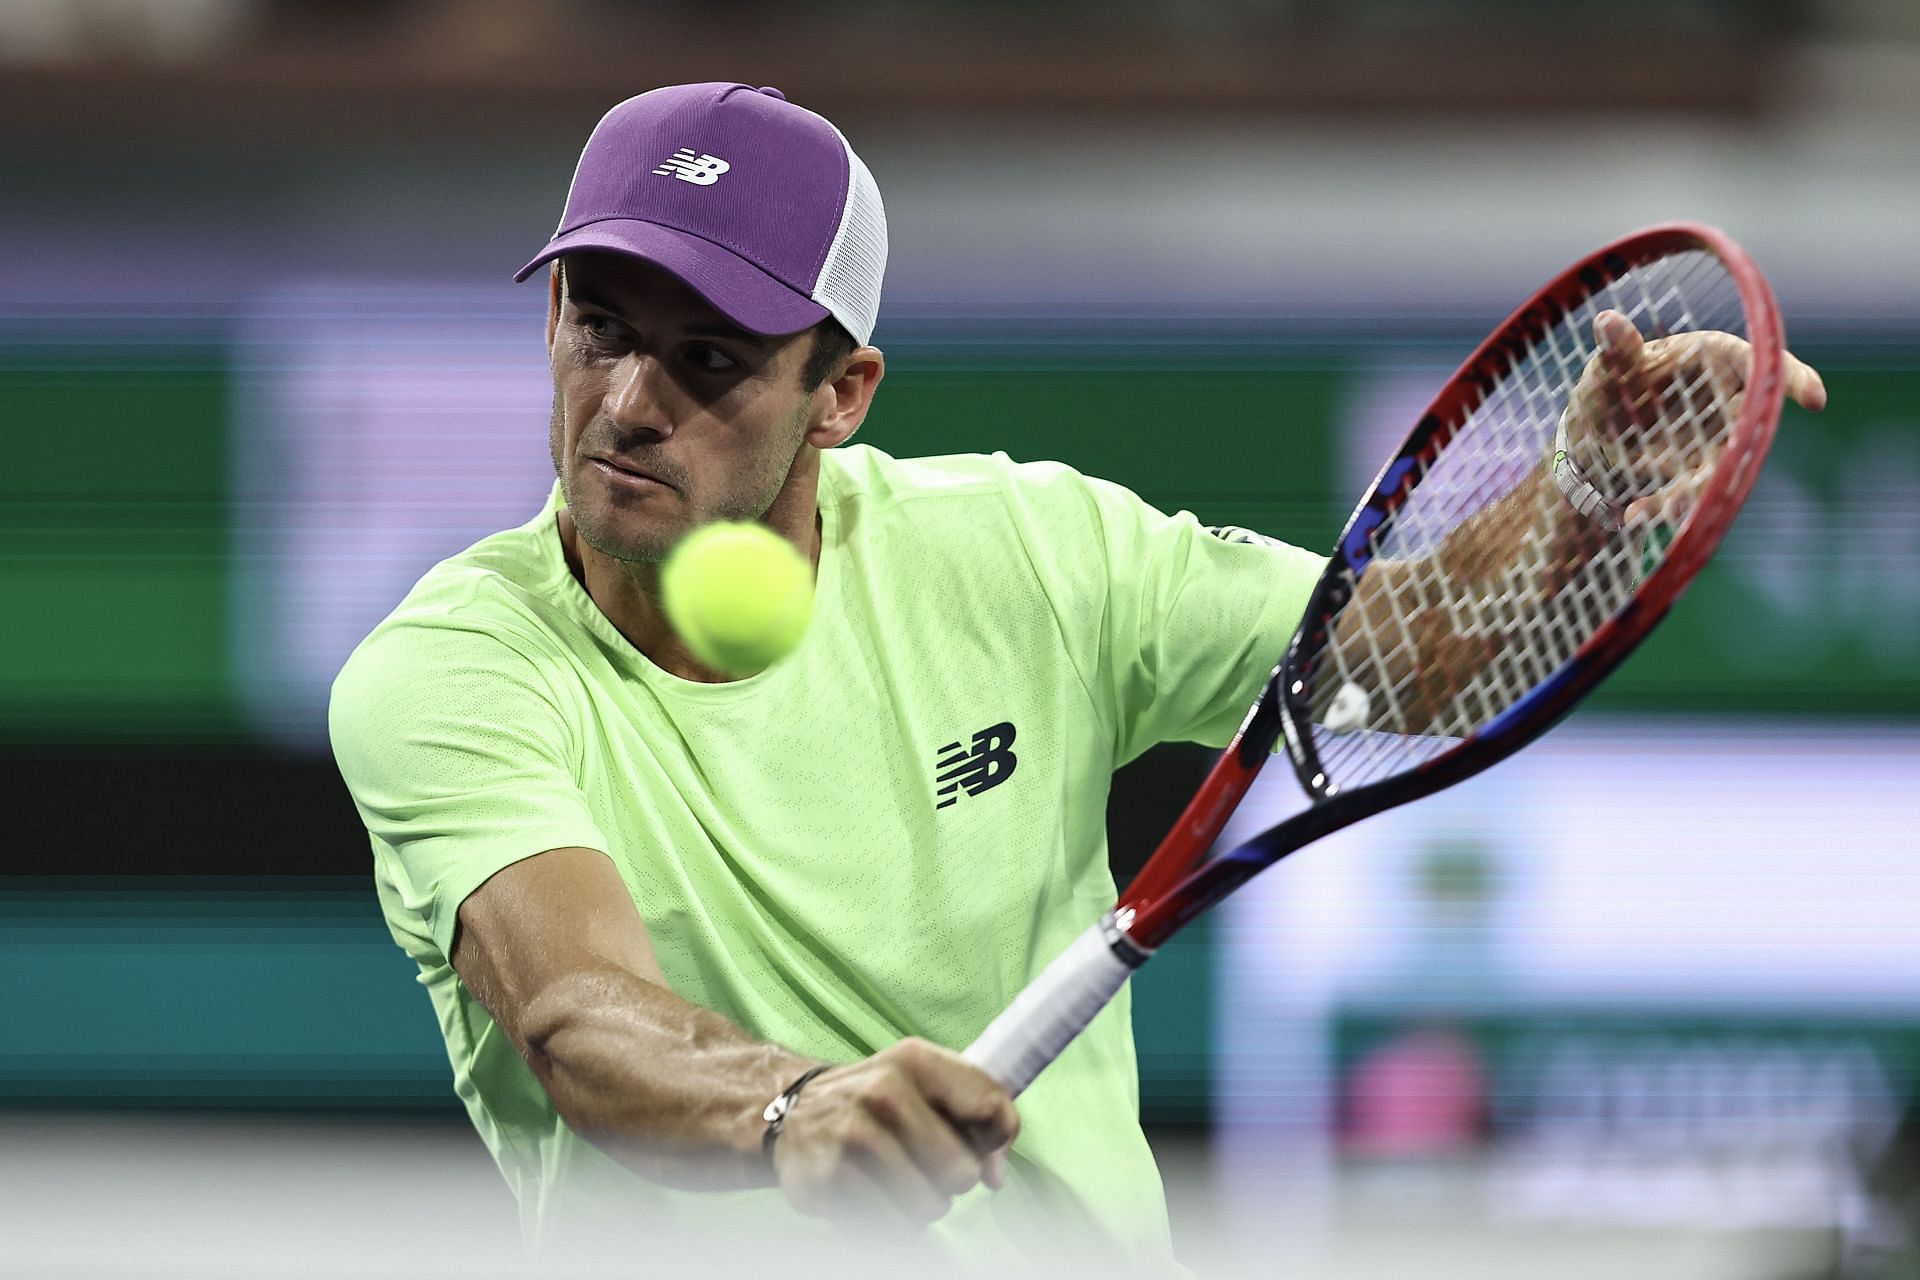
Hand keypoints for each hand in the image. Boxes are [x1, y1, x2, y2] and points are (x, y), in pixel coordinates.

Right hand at [770, 1037, 1018, 1227]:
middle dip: (951, 1180)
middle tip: (924, 1165)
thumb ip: (978, 1116)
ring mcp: (853, 1135)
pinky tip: (873, 1197)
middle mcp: (883, 1091)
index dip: (994, 1140)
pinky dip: (891, 1223)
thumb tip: (995, 1175)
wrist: (792, 1112)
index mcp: (916, 1061)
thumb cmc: (877, 1102)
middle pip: (962, 1170)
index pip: (990, 1108)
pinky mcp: (829, 1178)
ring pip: (929, 1206)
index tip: (979, 1146)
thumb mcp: (926, 1085)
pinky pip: (892, 1226)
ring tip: (896, 1181)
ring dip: (921, 1206)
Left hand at [1560, 309, 1825, 524]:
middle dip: (1731, 456)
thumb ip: (1617, 353)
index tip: (1814, 399)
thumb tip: (1606, 321)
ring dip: (1694, 490)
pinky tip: (1634, 514)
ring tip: (1664, 509)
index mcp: (1716, 358)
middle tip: (1704, 473)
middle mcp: (1729, 399)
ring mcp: (1719, 438)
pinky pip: (1691, 492)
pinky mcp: (1700, 472)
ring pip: (1721, 467)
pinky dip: (1663, 506)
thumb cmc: (1613, 382)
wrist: (1594, 429)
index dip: (1793, 378)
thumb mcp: (1610, 368)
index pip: (1761, 363)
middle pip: (1748, 426)